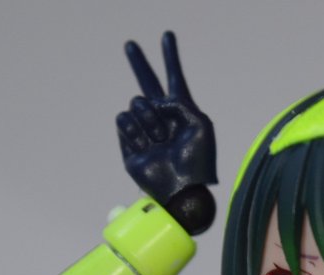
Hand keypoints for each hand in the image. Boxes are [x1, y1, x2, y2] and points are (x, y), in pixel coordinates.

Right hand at [117, 31, 216, 230]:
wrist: (182, 189)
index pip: (174, 78)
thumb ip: (180, 103)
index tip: (168, 35)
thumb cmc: (197, 161)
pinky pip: (123, 121)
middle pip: (147, 83)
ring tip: (161, 141)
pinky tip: (147, 147)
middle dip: (140, 63)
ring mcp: (144, 129)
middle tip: (130, 44)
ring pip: (135, 104)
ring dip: (149, 121)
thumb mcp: (201, 124)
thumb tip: (154, 102)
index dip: (171, 57)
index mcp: (181, 112)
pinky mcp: (129, 144)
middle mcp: (162, 118)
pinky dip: (135, 131)